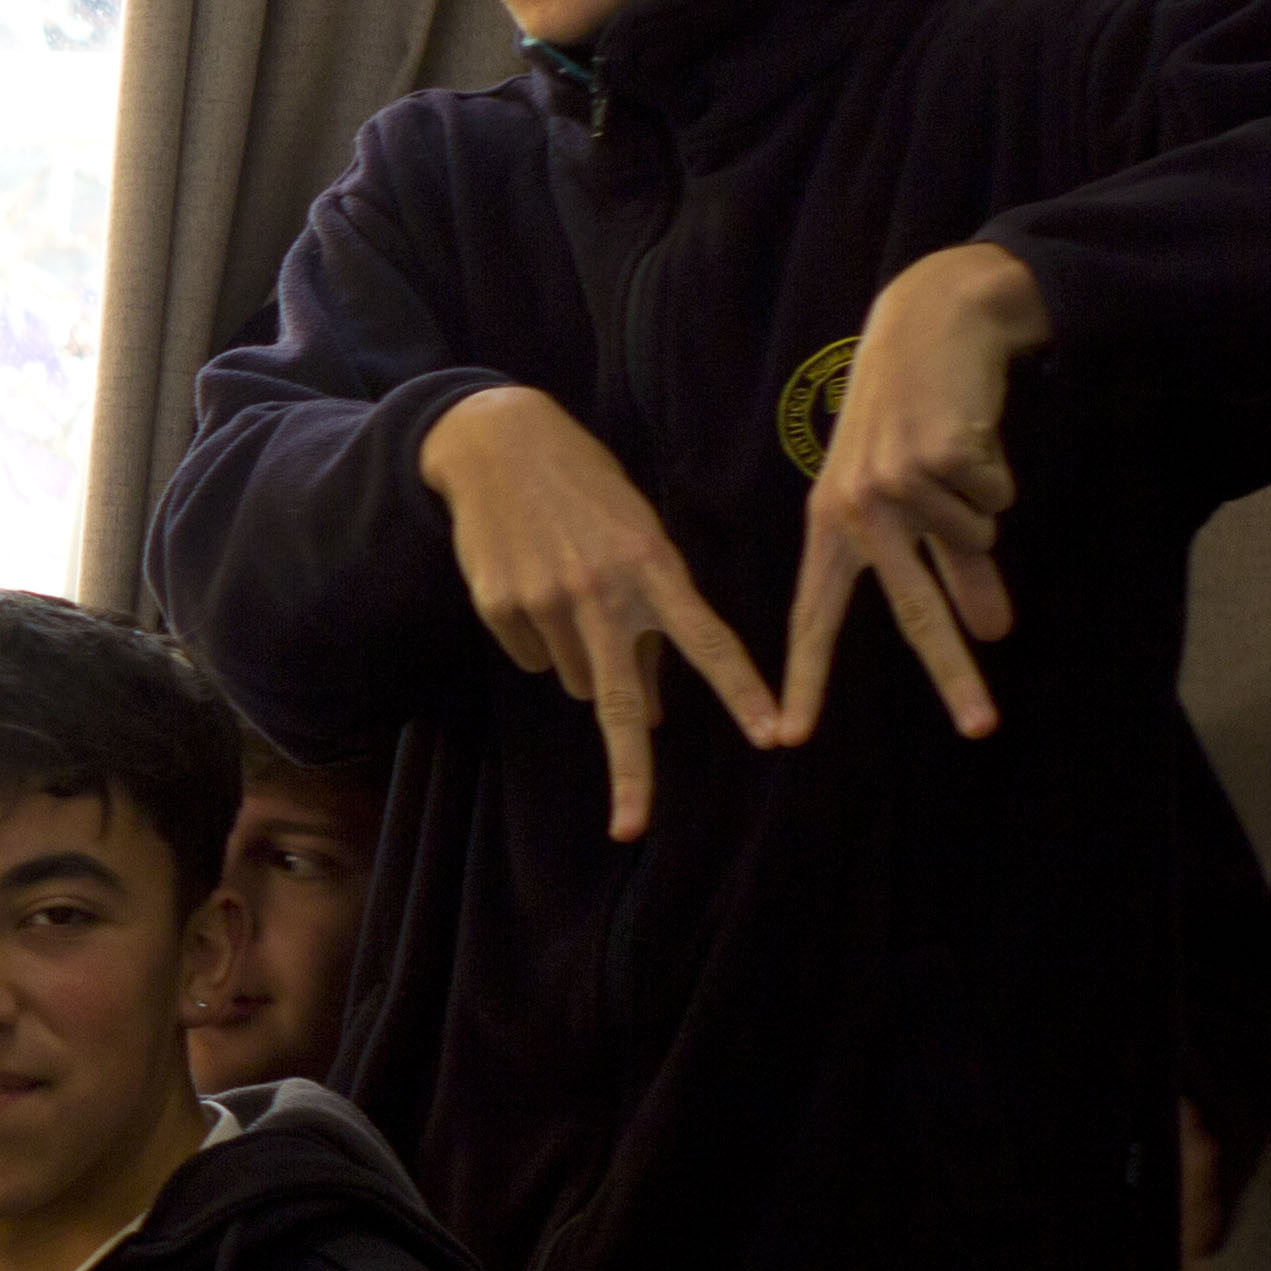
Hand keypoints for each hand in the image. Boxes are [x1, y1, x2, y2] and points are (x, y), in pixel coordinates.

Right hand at [420, 384, 782, 840]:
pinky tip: (537, 589)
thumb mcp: (637, 536)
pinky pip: (536, 657)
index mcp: (652, 565)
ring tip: (577, 601)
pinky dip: (543, 641)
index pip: (710, 641)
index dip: (743, 692)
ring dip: (591, 666)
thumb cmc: (587, 490)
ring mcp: (546, 601)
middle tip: (631, 828)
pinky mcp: (501, 608)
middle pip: (621, 700)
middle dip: (630, 773)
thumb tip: (648, 712)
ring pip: (581, 679)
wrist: (497, 442)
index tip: (773, 736)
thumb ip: (654, 616)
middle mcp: (601, 590)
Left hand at [779, 242, 1047, 745]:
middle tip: (981, 730)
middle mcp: (854, 512)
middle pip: (912, 612)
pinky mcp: (938, 456)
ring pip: (979, 538)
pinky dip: (999, 470)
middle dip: (952, 672)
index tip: (788, 738)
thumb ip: (951, 569)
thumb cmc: (916, 421)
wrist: (930, 328)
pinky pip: (999, 495)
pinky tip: (970, 432)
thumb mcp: (917, 499)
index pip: (814, 617)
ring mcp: (894, 484)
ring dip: (985, 503)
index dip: (805, 678)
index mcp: (830, 528)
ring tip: (955, 454)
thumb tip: (994, 632)